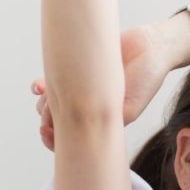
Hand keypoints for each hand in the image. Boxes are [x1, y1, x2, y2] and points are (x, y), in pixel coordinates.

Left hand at [32, 23, 172, 151]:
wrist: (151, 48)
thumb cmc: (146, 79)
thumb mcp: (129, 108)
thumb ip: (108, 121)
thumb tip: (76, 128)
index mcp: (101, 122)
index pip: (72, 139)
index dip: (54, 141)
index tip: (46, 133)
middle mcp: (89, 107)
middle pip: (57, 122)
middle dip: (46, 120)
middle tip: (45, 115)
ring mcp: (82, 89)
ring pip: (52, 103)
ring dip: (43, 103)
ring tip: (44, 98)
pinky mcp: (78, 71)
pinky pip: (54, 80)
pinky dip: (42, 85)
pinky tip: (37, 86)